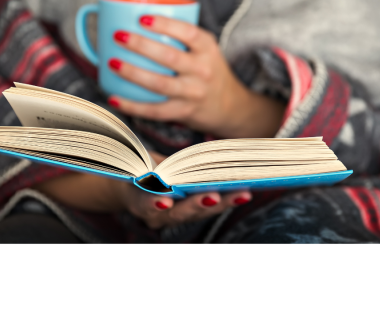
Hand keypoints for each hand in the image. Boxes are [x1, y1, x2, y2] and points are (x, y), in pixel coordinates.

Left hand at [108, 15, 284, 137]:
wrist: (230, 105)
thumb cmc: (208, 70)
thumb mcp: (205, 49)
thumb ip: (181, 36)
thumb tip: (135, 17)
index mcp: (207, 48)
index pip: (188, 33)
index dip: (165, 25)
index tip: (142, 18)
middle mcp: (202, 70)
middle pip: (169, 57)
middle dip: (141, 45)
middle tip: (118, 35)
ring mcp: (193, 93)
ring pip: (159, 84)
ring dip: (132, 73)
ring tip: (111, 62)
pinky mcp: (184, 112)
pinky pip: (155, 110)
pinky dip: (132, 105)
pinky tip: (114, 97)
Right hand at [115, 152, 251, 228]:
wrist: (136, 182)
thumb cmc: (136, 169)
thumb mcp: (135, 165)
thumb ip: (144, 167)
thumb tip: (153, 162)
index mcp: (138, 202)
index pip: (145, 205)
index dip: (154, 203)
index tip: (165, 201)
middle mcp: (159, 215)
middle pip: (180, 212)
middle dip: (198, 203)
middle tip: (213, 196)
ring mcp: (177, 216)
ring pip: (201, 212)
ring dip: (222, 202)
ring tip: (241, 193)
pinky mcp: (193, 211)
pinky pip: (211, 208)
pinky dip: (227, 199)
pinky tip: (244, 191)